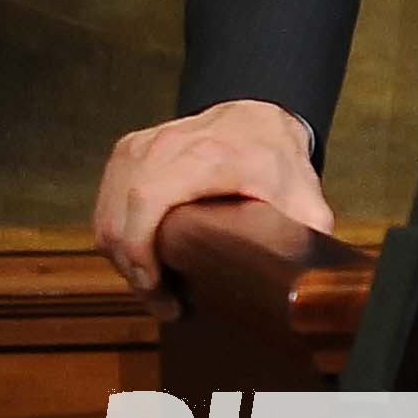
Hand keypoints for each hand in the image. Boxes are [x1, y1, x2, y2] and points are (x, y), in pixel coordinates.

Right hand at [94, 99, 335, 298]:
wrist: (257, 117)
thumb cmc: (277, 157)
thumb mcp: (301, 192)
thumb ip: (309, 229)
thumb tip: (313, 273)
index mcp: (206, 155)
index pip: (147, 201)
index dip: (141, 252)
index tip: (158, 288)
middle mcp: (165, 146)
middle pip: (120, 218)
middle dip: (132, 268)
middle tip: (160, 300)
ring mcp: (140, 146)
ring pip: (106, 215)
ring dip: (121, 256)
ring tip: (151, 283)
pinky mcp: (127, 152)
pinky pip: (105, 203)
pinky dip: (115, 234)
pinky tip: (139, 255)